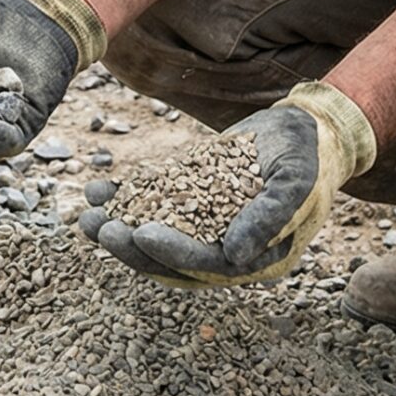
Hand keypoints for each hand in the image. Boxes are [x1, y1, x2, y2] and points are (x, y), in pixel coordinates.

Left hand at [81, 81, 375, 286]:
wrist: (307, 130)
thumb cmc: (309, 158)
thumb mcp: (295, 183)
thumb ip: (268, 218)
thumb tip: (233, 255)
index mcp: (256, 259)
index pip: (206, 266)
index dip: (171, 252)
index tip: (139, 233)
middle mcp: (227, 252)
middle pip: (172, 259)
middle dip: (132, 247)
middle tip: (99, 229)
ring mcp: (206, 227)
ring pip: (157, 235)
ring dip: (120, 227)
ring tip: (86, 216)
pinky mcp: (192, 200)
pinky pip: (155, 205)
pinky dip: (127, 199)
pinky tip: (99, 188)